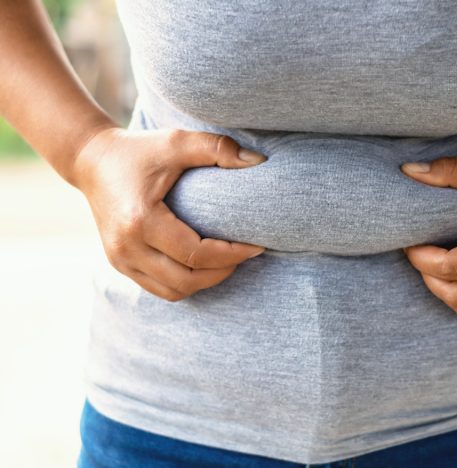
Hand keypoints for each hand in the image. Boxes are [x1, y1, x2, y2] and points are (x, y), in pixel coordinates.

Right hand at [72, 126, 267, 301]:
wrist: (91, 160)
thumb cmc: (138, 150)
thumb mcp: (176, 142)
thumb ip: (217, 148)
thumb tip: (258, 161)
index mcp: (140, 220)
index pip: (196, 255)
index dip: (231, 254)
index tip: (256, 245)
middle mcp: (126, 247)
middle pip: (187, 280)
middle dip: (223, 271)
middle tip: (246, 253)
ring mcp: (120, 259)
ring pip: (173, 291)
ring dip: (205, 281)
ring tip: (228, 261)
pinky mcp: (119, 263)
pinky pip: (160, 288)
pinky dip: (186, 283)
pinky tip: (204, 265)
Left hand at [400, 156, 456, 320]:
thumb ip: (452, 171)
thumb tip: (408, 171)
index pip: (451, 268)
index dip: (420, 257)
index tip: (409, 240)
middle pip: (455, 296)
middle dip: (428, 276)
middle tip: (417, 252)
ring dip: (442, 291)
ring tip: (432, 263)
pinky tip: (452, 275)